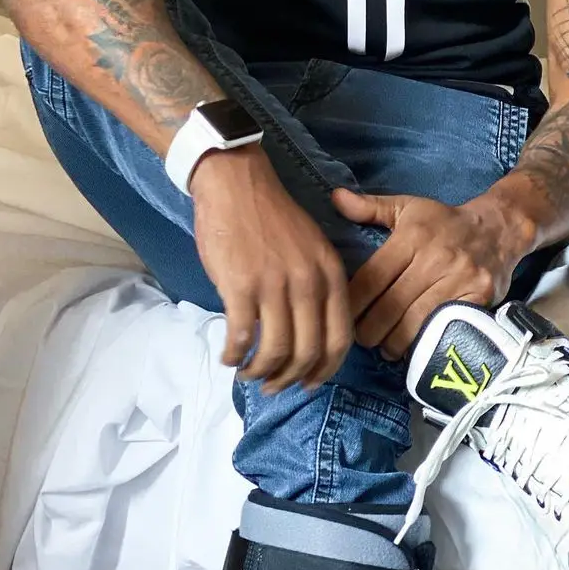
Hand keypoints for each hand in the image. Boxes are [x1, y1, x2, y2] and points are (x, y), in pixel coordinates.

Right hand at [191, 146, 352, 393]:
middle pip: (308, 353)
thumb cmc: (272, 216)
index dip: (325, 370)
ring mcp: (274, 286)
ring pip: (274, 352)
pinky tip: (229, 356)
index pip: (340, 339)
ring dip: (259, 372)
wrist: (236, 183)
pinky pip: (240, 337)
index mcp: (330, 274)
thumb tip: (310, 332)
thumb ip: (318, 286)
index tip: (309, 383)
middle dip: (289, 379)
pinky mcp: (240, 286)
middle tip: (272, 386)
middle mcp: (308, 283)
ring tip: (247, 372)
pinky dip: (234, 355)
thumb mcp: (313, 247)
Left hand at [334, 188, 523, 359]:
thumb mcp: (408, 207)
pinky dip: (424, 344)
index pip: (372, 279)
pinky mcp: (478, 300)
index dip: (353, 304)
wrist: (499, 228)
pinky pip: (443, 330)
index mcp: (412, 237)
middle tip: (362, 337)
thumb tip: (335, 198)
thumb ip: (370, 207)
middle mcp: (434, 260)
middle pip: (389, 308)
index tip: (343, 315)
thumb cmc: (445, 221)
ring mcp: (459, 282)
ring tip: (384, 345)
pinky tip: (413, 346)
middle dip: (369, 330)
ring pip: (414, 325)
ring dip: (393, 343)